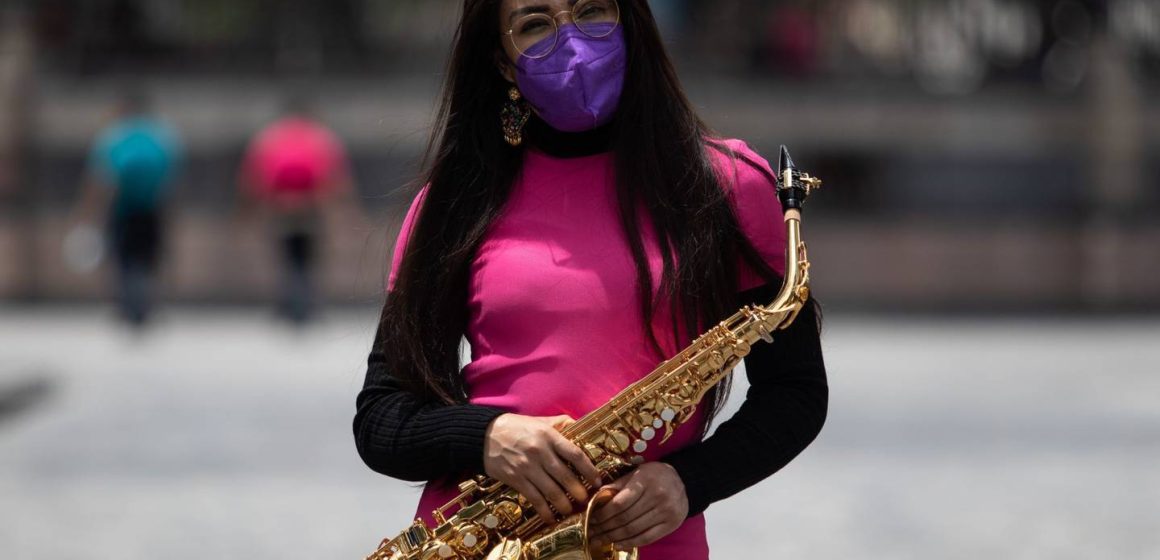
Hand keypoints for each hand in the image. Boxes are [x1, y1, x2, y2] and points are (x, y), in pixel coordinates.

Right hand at [483, 413, 602, 522]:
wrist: (483, 435)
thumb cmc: (515, 427)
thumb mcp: (539, 421)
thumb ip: (560, 423)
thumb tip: (580, 424)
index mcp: (548, 436)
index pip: (575, 454)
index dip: (589, 470)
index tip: (597, 480)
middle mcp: (540, 452)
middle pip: (566, 476)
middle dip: (579, 491)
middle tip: (586, 499)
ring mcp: (527, 467)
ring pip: (551, 491)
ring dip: (564, 504)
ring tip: (571, 510)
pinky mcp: (516, 479)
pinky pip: (534, 498)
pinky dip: (544, 510)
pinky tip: (551, 517)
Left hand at [588, 462, 688, 549]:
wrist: (684, 480)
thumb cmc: (655, 475)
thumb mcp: (636, 472)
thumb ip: (618, 484)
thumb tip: (596, 495)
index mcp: (645, 481)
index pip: (620, 503)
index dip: (603, 514)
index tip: (591, 518)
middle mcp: (657, 496)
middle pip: (625, 518)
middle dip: (605, 528)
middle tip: (591, 532)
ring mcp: (666, 512)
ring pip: (634, 530)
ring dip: (614, 537)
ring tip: (600, 539)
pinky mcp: (672, 524)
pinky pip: (647, 538)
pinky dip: (630, 543)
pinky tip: (617, 544)